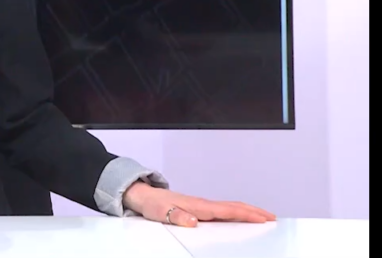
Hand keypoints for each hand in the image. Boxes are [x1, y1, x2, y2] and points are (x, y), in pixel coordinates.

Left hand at [122, 182, 275, 227]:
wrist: (144, 197)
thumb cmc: (153, 205)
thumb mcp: (162, 213)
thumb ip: (177, 216)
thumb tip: (193, 221)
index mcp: (198, 206)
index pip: (228, 210)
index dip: (247, 214)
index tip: (264, 218)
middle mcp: (203, 204)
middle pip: (234, 207)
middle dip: (254, 211)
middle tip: (273, 218)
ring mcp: (202, 206)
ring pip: (230, 208)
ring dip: (247, 212)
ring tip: (263, 218)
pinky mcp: (199, 209)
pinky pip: (222, 211)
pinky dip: (235, 213)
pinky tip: (239, 219)